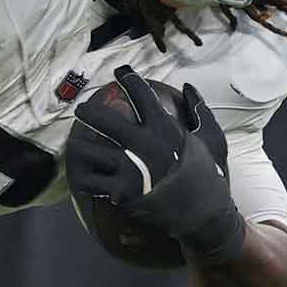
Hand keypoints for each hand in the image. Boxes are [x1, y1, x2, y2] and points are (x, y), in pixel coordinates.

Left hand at [64, 66, 244, 266]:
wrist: (203, 214)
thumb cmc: (207, 175)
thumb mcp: (211, 139)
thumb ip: (199, 110)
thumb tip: (188, 86)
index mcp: (163, 128)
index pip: (140, 94)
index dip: (127, 78)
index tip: (119, 72)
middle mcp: (143, 145)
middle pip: (104, 120)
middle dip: (88, 112)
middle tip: (81, 110)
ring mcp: (129, 169)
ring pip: (88, 151)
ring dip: (78, 147)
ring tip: (75, 145)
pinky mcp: (121, 192)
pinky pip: (90, 181)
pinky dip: (81, 177)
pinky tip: (80, 174)